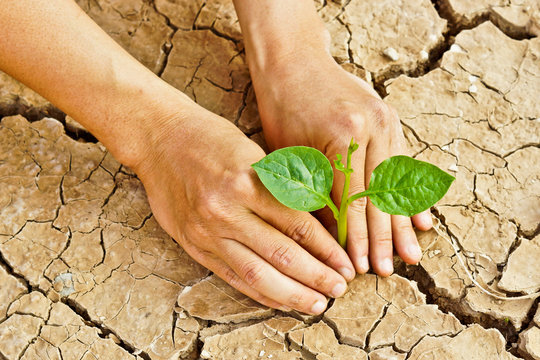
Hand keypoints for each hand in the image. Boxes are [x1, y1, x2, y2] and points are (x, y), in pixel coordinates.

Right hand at [133, 100, 354, 313]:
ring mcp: (207, 230)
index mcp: (248, 180)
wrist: (158, 137)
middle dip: (316, 276)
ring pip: (257, 273)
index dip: (327, 249)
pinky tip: (281, 300)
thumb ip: (280, 187)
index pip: (297, 224)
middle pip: (281, 253)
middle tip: (339, 288)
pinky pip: (231, 276)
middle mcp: (227, 209)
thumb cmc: (210, 137)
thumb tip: (319, 223)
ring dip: (291, 293)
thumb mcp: (252, 150)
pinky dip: (259, 292)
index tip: (346, 263)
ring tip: (317, 302)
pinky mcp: (194, 243)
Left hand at [250, 55, 432, 275]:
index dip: (355, 238)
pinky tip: (421, 218)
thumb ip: (313, 191)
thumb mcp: (290, 153)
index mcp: (342, 138)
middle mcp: (370, 130)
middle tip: (386, 270)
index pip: (352, 202)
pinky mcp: (391, 120)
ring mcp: (385, 122)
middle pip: (379, 196)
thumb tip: (332, 237)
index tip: (358, 267)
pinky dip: (410, 193)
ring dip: (402, 223)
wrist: (294, 61)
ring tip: (410, 255)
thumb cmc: (282, 109)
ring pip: (395, 183)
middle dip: (382, 238)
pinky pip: (403, 164)